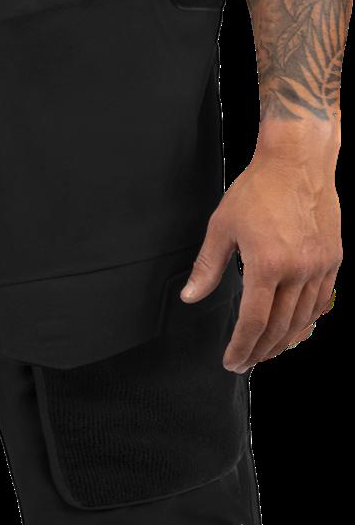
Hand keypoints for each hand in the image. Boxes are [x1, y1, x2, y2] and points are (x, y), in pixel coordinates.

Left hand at [180, 134, 341, 370]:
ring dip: (284, 341)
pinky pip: (322, 301)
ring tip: (267, 351)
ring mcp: (319, 266)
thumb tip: (191, 297)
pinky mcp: (332, 259)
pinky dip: (308, 321)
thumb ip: (208, 267)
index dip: (241, 346)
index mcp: (266, 265)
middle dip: (260, 351)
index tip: (232, 361)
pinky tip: (295, 329)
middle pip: (279, 327)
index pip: (253, 321)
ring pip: (303, 319)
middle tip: (246, 363)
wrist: (298, 161)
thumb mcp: (222, 226)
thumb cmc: (258, 189)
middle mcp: (297, 270)